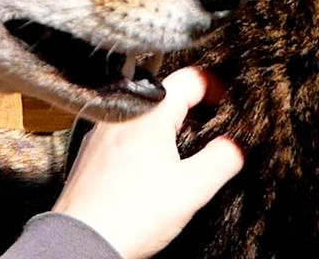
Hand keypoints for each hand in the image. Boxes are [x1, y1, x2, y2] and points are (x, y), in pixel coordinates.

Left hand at [53, 66, 244, 258]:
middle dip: (192, 108)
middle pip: (166, 95)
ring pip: (143, 115)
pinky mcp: (91, 151)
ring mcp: (101, 131)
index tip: (225, 102)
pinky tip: (148, 170)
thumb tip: (233, 146)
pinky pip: (124, 134)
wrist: (84, 240)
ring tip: (180, 153)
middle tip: (209, 129)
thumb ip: (222, 159)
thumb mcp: (193, 188)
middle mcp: (120, 113)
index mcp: (148, 111)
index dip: (216, 87)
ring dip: (166, 127)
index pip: (190, 78)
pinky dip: (142, 143)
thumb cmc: (130, 215)